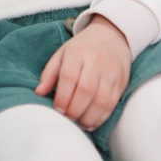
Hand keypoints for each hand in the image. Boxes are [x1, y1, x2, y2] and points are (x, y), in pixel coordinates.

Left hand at [34, 15, 132, 130]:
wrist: (111, 36)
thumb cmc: (82, 49)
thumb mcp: (62, 54)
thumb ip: (49, 73)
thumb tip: (38, 93)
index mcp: (77, 54)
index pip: (69, 77)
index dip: (63, 97)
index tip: (58, 109)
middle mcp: (95, 62)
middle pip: (86, 91)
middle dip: (74, 110)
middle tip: (67, 119)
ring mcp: (110, 73)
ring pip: (101, 100)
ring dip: (88, 117)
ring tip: (78, 123)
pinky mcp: (121, 83)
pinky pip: (112, 104)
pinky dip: (100, 118)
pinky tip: (90, 123)